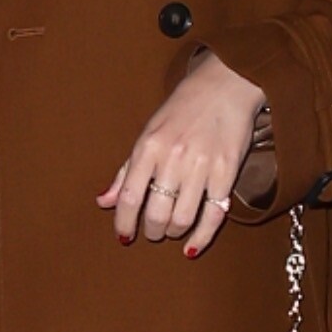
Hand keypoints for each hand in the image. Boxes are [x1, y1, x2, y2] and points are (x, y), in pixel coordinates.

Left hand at [98, 51, 267, 258]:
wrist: (225, 85)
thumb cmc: (181, 110)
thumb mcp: (147, 133)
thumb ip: (125, 171)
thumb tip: (103, 201)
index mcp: (148, 147)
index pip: (129, 197)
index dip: (124, 223)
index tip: (124, 236)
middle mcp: (173, 158)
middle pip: (156, 214)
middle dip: (151, 231)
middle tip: (152, 231)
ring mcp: (202, 166)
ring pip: (183, 218)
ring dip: (174, 232)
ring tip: (172, 229)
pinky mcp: (227, 172)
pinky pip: (214, 215)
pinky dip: (202, 236)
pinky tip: (192, 246)